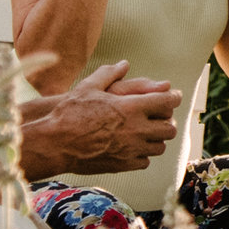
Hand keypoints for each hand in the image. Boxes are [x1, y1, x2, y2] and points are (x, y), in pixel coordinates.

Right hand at [27, 59, 180, 174]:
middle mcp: (137, 129)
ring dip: (157, 139)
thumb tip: (124, 64)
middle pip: (169, 128)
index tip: (173, 95)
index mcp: (132, 107)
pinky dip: (143, 154)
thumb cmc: (69, 112)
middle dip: (167, 121)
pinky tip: (134, 148)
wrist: (55, 142)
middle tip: (161, 117)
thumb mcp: (88, 87)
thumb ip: (109, 73)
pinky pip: (145, 161)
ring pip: (160, 146)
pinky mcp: (123, 164)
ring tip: (149, 133)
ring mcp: (131, 149)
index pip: (167, 101)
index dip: (174, 97)